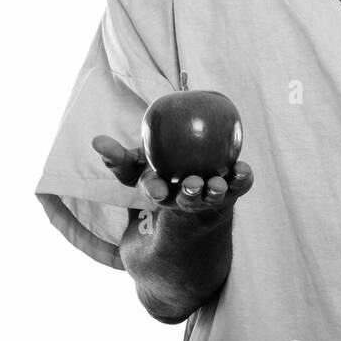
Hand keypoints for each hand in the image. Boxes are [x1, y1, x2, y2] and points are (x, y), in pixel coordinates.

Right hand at [91, 134, 253, 214]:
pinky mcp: (231, 191)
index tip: (157, 188)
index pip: (155, 190)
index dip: (155, 189)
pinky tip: (244, 168)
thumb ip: (117, 157)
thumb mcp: (135, 165)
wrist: (194, 181)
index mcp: (162, 192)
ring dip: (216, 190)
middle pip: (186, 198)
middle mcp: (186, 199)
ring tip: (217, 183)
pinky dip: (241, 179)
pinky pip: (238, 185)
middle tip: (191, 183)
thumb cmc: (159, 170)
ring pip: (212, 196)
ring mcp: (209, 197)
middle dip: (189, 194)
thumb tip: (96, 142)